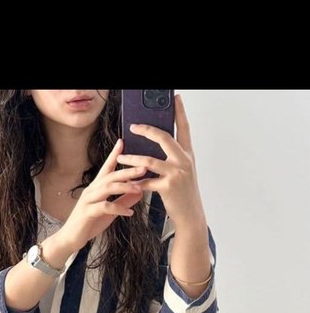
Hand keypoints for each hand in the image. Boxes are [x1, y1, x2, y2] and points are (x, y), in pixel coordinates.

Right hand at [61, 138, 146, 250]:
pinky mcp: (87, 212)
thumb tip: (140, 192)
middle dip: (128, 171)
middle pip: (110, 176)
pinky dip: (118, 209)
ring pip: (107, 188)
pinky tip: (129, 212)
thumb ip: (123, 201)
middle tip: (144, 167)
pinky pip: (104, 207)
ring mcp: (88, 200)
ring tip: (140, 189)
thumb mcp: (110, 212)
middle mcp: (91, 190)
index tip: (123, 142)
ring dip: (125, 187)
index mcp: (97, 188)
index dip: (114, 154)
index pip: (106, 167)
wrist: (70, 238)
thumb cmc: (90, 223)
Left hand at [116, 93, 205, 227]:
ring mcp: (177, 173)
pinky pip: (145, 181)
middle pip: (164, 138)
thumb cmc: (183, 192)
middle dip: (146, 130)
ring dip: (131, 160)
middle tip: (133, 126)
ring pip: (148, 160)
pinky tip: (128, 183)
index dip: (180, 112)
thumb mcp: (182, 170)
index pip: (184, 128)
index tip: (176, 98)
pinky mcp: (168, 187)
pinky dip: (135, 182)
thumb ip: (172, 156)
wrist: (190, 214)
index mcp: (187, 154)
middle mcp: (184, 161)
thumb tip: (156, 142)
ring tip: (120, 158)